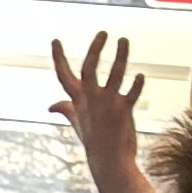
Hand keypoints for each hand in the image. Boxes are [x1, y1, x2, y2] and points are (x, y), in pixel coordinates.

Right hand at [50, 31, 146, 176]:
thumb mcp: (77, 122)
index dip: (58, 57)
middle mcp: (90, 99)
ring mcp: (107, 104)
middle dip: (95, 49)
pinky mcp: (123, 110)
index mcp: (78, 100)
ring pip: (114, 74)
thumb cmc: (93, 139)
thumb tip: (51, 106)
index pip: (63, 76)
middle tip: (103, 33)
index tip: (55, 40)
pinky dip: (137, 84)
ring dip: (120, 56)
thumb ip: (66, 109)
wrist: (108, 159)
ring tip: (124, 40)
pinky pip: (131, 93)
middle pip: (89, 68)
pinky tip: (141, 75)